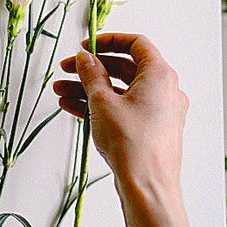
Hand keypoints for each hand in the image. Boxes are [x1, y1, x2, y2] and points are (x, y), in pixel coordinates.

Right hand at [53, 33, 188, 194]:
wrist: (146, 185)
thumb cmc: (133, 145)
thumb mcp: (102, 101)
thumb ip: (92, 74)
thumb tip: (86, 59)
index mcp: (160, 76)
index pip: (136, 44)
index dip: (109, 41)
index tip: (87, 46)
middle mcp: (164, 91)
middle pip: (125, 67)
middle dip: (93, 68)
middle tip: (69, 68)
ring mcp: (158, 111)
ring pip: (121, 90)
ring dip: (90, 88)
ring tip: (62, 90)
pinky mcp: (150, 128)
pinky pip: (122, 108)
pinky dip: (100, 105)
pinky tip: (73, 107)